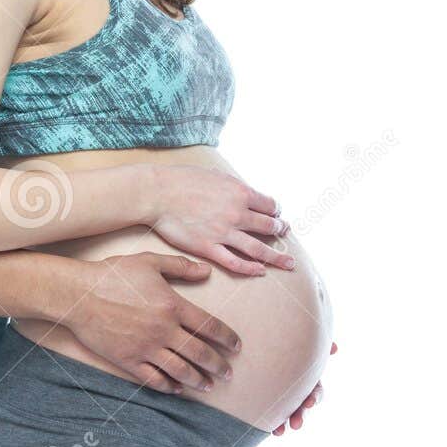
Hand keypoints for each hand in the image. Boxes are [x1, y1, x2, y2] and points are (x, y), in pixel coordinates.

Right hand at [62, 251, 241, 393]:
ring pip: (180, 370)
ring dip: (198, 380)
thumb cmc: (114, 274)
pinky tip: (177, 389)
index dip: (227, 338)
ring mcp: (146, 348)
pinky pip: (153, 378)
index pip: (209, 326)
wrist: (79, 295)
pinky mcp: (128, 360)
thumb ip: (180, 266)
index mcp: (173, 305)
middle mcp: (164, 330)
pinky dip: (168, 386)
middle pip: (200, 353)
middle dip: (218, 365)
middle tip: (228, 374)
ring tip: (209, 386)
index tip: (237, 346)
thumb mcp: (150, 262)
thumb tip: (206, 271)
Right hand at [148, 165, 293, 275]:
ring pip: (258, 248)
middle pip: (269, 226)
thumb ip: (232, 185)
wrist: (158, 193)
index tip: (277, 215)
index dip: (276, 211)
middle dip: (280, 231)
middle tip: (285, 234)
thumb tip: (243, 191)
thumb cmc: (182, 180)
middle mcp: (237, 213)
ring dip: (277, 256)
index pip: (270, 205)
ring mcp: (224, 232)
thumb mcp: (215, 174)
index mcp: (240, 193)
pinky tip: (260, 271)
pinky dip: (250, 268)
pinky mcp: (208, 248)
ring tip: (289, 263)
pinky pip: (235, 262)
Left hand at [273, 341, 337, 434]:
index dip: (313, 397)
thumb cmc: (283, 336)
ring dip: (286, 422)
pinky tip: (272, 430)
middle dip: (300, 415)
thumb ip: (315, 346)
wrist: (259, 337)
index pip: (315, 389)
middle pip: (302, 405)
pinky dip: (275, 423)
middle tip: (296, 425)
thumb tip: (334, 348)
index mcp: (306, 374)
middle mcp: (298, 386)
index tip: (309, 403)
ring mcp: (285, 394)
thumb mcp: (296, 339)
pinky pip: (274, 414)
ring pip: (289, 412)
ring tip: (280, 432)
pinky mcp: (271, 398)